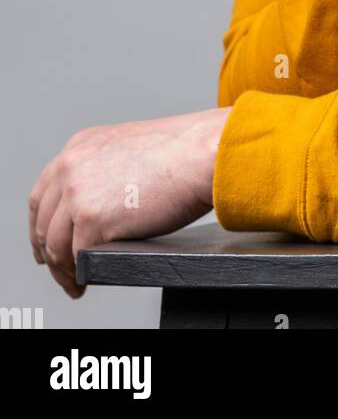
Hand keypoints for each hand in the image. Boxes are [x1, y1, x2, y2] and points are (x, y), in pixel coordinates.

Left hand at [28, 106, 231, 298]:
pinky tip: (86, 283)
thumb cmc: (183, 151)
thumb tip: (103, 204)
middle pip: (42, 221)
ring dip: (61, 270)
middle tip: (61, 271)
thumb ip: (106, 170)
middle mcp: (72, 166)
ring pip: (54, 244)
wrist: (202, 152)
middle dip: (48, 251)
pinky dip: (78, 274)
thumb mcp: (129, 149)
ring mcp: (79, 192)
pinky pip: (76, 257)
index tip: (45, 243)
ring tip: (75, 284)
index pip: (44, 192)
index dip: (40, 223)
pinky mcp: (91, 219)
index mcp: (80, 146)